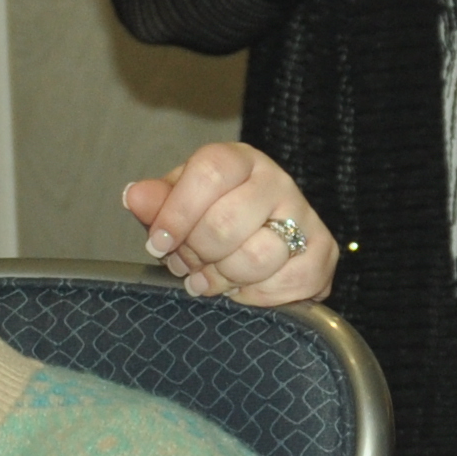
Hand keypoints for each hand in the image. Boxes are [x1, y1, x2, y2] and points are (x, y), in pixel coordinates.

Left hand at [122, 144, 332, 303]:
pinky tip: (242, 288)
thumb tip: (133, 196)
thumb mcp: (179, 208)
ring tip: (212, 278)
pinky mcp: (323, 252)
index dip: (178, 211)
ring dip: (224, 277)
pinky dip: (254, 295)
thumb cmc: (213, 221)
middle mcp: (276, 180)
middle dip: (197, 254)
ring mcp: (304, 215)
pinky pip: (284, 282)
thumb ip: (157, 204)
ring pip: (256, 256)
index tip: (159, 243)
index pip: (211, 171)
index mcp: (238, 160)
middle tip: (187, 265)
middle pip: (227, 222)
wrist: (266, 245)